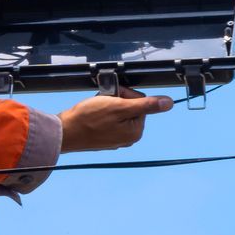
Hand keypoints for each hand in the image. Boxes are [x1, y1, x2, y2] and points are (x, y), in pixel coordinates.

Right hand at [60, 87, 174, 151]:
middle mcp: (128, 137)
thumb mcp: (119, 107)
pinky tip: (92, 115)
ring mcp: (116, 139)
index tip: (112, 97)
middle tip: (103, 102)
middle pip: (130, 107)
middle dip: (117, 100)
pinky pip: (108, 120)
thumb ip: (145, 105)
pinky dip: (101, 113)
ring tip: (96, 108)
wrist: (65, 132)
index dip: (125, 95)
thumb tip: (168, 103)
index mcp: (136, 131)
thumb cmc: (89, 118)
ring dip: (108, 105)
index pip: (140, 101)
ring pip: (118, 112)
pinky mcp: (104, 138)